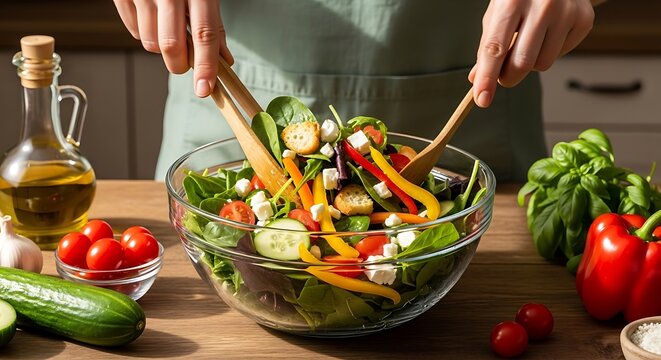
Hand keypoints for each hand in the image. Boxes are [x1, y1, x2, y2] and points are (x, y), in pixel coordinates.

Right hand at [113, 0, 233, 97]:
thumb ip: (213, 25)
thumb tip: (224, 60)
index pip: (205, 34)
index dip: (206, 66)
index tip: (204, 89)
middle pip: (172, 44)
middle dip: (178, 64)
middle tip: (184, 63)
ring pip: (149, 42)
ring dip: (160, 47)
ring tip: (167, 29)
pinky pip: (132, 30)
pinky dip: (144, 34)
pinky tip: (153, 19)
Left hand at [469, 0, 594, 107]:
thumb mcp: (498, 13)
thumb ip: (488, 45)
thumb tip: (477, 79)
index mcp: (512, 0)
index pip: (495, 48)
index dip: (487, 78)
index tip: (482, 99)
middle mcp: (542, 4)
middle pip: (522, 63)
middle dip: (508, 77)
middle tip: (504, 75)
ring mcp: (566, 11)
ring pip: (542, 64)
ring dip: (530, 63)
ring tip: (529, 43)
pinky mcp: (584, 19)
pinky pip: (560, 55)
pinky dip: (550, 52)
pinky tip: (549, 33)